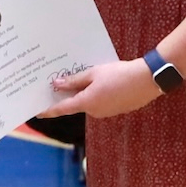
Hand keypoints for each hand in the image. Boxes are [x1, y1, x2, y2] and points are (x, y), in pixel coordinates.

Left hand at [38, 57, 161, 120]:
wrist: (147, 80)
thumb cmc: (119, 74)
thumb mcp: (94, 73)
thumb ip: (74, 80)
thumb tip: (57, 85)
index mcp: (87, 102)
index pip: (62, 108)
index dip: (49, 110)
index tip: (37, 113)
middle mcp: (95, 111)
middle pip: (77, 103)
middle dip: (70, 94)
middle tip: (61, 82)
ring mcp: (107, 112)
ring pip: (90, 102)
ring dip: (85, 92)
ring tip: (86, 77)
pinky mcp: (117, 109)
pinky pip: (101, 102)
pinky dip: (97, 94)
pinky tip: (103, 82)